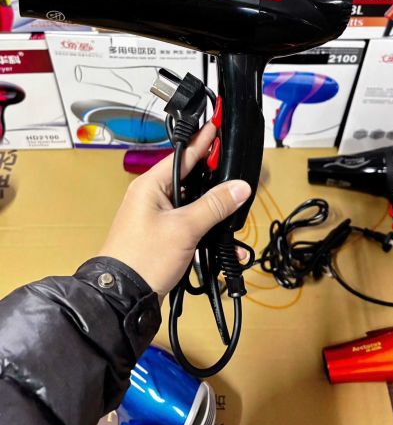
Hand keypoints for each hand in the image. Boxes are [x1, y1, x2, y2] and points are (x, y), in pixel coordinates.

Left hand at [98, 121, 250, 299]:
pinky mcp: (164, 236)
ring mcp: (157, 217)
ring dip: (213, 207)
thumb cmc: (143, 258)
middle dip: (215, 179)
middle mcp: (152, 197)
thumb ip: (214, 205)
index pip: (182, 155)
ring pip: (193, 203)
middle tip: (237, 171)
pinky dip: (207, 228)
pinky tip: (225, 240)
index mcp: (150, 186)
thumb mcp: (184, 228)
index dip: (202, 142)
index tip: (216, 126)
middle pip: (190, 178)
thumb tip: (239, 187)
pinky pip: (190, 224)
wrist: (122, 298)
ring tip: (235, 205)